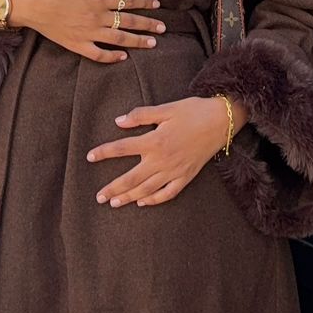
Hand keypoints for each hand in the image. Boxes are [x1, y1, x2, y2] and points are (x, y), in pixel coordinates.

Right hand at [11, 0, 165, 63]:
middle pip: (128, 21)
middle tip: (162, 28)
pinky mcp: (77, 44)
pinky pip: (98, 54)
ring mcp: (87, 32)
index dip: (144, 3)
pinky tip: (123, 57)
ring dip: (137, 41)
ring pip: (118, 39)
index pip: (128, 0)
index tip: (157, 5)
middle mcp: (96, 16)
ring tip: (152, 44)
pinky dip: (112, 57)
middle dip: (147, 24)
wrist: (30, 3)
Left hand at [85, 96, 234, 206]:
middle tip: (98, 197)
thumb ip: (141, 115)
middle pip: (131, 177)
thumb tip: (119, 121)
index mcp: (155, 140)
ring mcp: (175, 171)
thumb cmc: (193, 111)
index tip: (89, 157)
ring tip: (114, 203)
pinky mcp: (186, 176)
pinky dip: (155, 200)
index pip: (122, 148)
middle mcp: (162, 159)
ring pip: (147, 189)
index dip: (104, 153)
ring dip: (129, 197)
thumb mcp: (166, 108)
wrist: (222, 120)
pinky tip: (143, 203)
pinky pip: (168, 193)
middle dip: (113, 188)